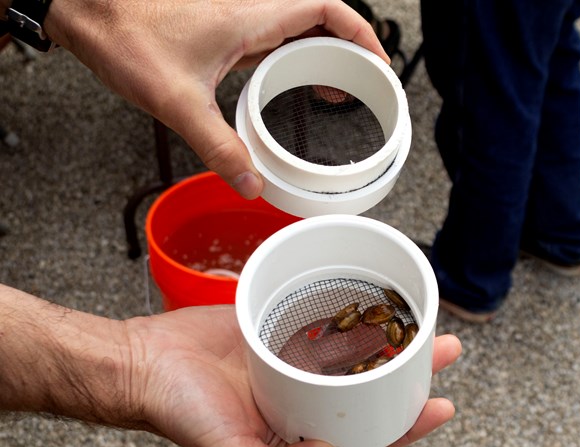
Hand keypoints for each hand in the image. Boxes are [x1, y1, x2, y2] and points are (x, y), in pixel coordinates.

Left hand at [44, 0, 388, 198]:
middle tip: (363, 89)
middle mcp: (250, 13)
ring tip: (337, 92)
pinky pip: (272, 45)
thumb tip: (251, 184)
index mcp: (252, 16)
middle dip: (348, 53)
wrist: (88, 13)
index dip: (362, 34)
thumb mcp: (178, 103)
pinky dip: (290, 64)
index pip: (328, 9)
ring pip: (297, 33)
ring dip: (321, 58)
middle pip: (320, 23)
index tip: (379, 63)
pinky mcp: (222, 35)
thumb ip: (218, 147)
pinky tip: (288, 89)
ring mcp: (237, 23)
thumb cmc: (124, 36)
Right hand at [124, 306, 460, 446]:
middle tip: (447, 348)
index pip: (366, 433)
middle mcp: (302, 394)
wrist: (146, 361)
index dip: (406, 424)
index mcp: (298, 429)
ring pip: (354, 349)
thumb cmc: (178, 409)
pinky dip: (351, 311)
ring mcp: (292, 358)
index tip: (441, 405)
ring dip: (390, 337)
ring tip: (423, 320)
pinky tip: (374, 300)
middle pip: (370, 385)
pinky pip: (323, 317)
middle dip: (413, 371)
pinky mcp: (279, 323)